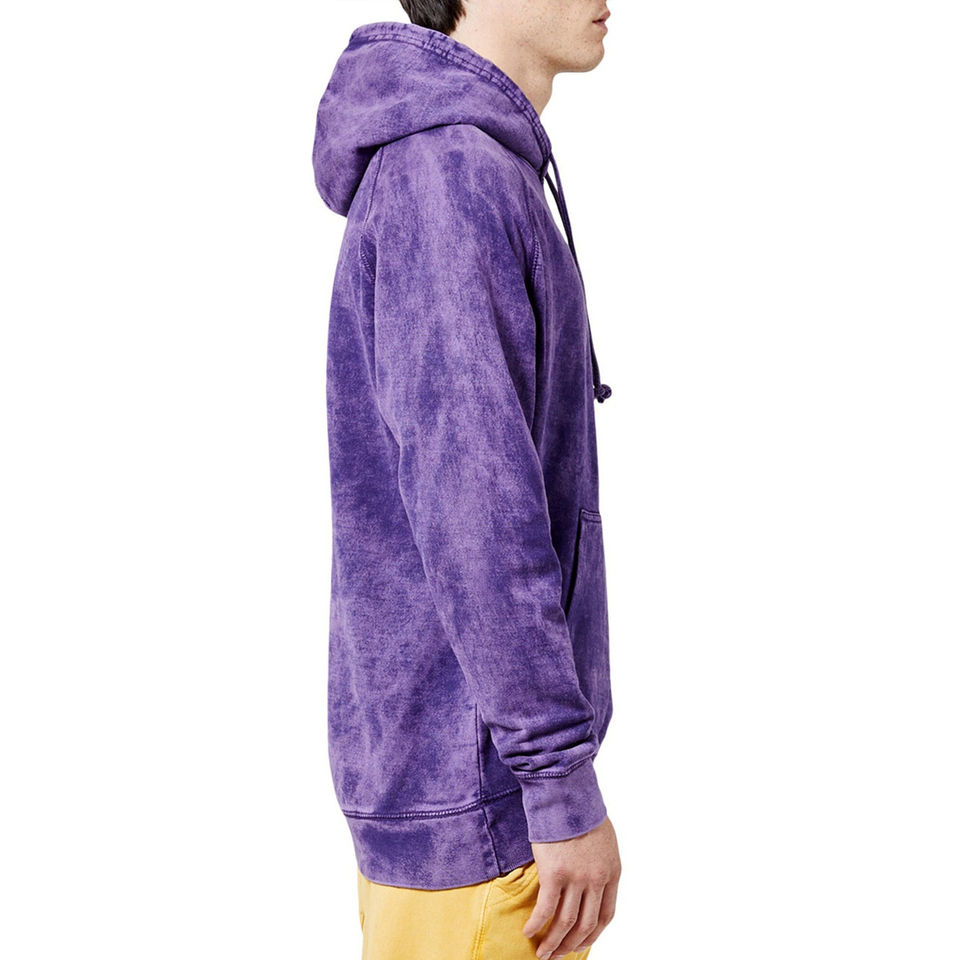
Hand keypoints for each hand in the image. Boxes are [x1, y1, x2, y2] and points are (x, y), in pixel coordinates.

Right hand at [522, 815, 620, 958]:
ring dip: (553, 943)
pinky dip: (537, 924)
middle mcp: (597, 879)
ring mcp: (576, 878)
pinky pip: (546, 909)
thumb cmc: (580, 811)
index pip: (606, 915)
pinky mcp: (554, 873)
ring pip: (566, 922)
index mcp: (612, 872)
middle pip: (586, 925)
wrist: (566, 794)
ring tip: (542, 954)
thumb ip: (600, 864)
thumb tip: (591, 882)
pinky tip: (528, 931)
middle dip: (570, 945)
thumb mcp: (603, 840)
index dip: (592, 935)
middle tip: (557, 956)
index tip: (580, 944)